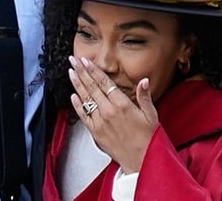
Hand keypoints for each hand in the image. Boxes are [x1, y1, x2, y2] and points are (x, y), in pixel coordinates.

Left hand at [68, 56, 157, 172]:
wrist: (141, 160)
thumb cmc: (148, 138)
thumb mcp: (151, 114)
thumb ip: (144, 96)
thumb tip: (144, 80)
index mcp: (123, 104)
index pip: (104, 82)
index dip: (94, 70)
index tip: (86, 61)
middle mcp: (109, 111)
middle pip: (92, 87)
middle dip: (81, 72)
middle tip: (73, 60)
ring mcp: (100, 121)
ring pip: (86, 98)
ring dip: (77, 84)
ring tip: (70, 72)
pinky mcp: (95, 132)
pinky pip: (83, 115)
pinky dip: (77, 105)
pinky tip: (73, 96)